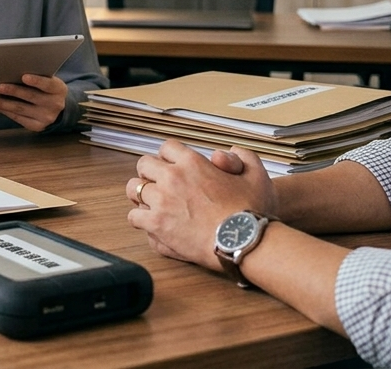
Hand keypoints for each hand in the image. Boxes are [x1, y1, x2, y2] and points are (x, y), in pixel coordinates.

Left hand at [0, 73, 66, 130]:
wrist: (58, 109)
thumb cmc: (47, 89)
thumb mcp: (48, 81)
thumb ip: (37, 77)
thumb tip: (11, 71)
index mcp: (59, 89)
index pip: (48, 84)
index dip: (36, 81)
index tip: (24, 76)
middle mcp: (55, 105)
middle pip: (31, 97)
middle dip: (14, 91)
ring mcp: (46, 117)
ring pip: (21, 109)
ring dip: (3, 104)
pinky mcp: (37, 126)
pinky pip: (18, 118)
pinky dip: (5, 111)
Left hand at [125, 141, 276, 268]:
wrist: (245, 241)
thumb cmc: (252, 211)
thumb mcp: (257, 176)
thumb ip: (243, 157)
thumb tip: (229, 152)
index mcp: (192, 162)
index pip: (166, 148)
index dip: (169, 157)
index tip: (173, 167)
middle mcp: (172, 177)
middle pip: (144, 165)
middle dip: (150, 173)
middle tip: (159, 185)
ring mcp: (161, 201)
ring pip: (133, 189)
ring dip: (141, 194)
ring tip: (151, 203)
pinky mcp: (156, 224)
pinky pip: (134, 216)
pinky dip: (140, 219)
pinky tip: (152, 223)